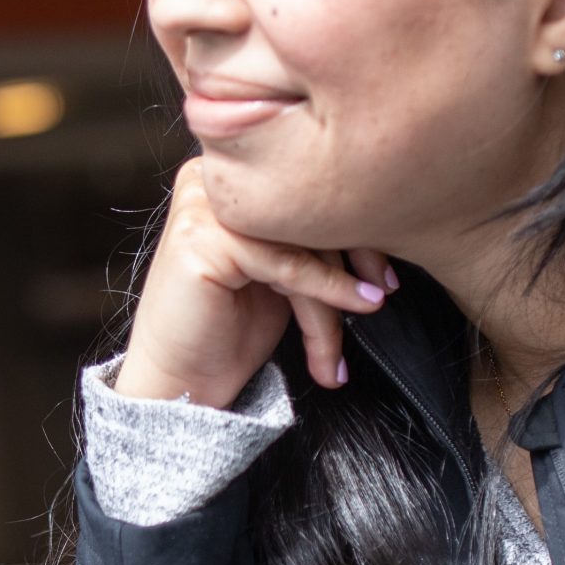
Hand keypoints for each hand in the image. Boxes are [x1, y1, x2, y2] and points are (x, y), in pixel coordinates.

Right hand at [116, 159, 395, 405]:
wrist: (177, 383)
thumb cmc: (224, 334)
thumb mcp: (280, 276)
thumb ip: (310, 240)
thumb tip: (382, 221)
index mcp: (231, 181)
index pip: (307, 190)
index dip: (355, 228)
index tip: (387, 271)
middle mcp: (213, 181)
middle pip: (307, 210)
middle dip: (354, 260)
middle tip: (382, 297)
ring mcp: (203, 205)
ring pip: (301, 240)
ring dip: (333, 298)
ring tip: (338, 348)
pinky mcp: (203, 237)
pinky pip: (287, 262)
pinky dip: (326, 293)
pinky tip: (350, 311)